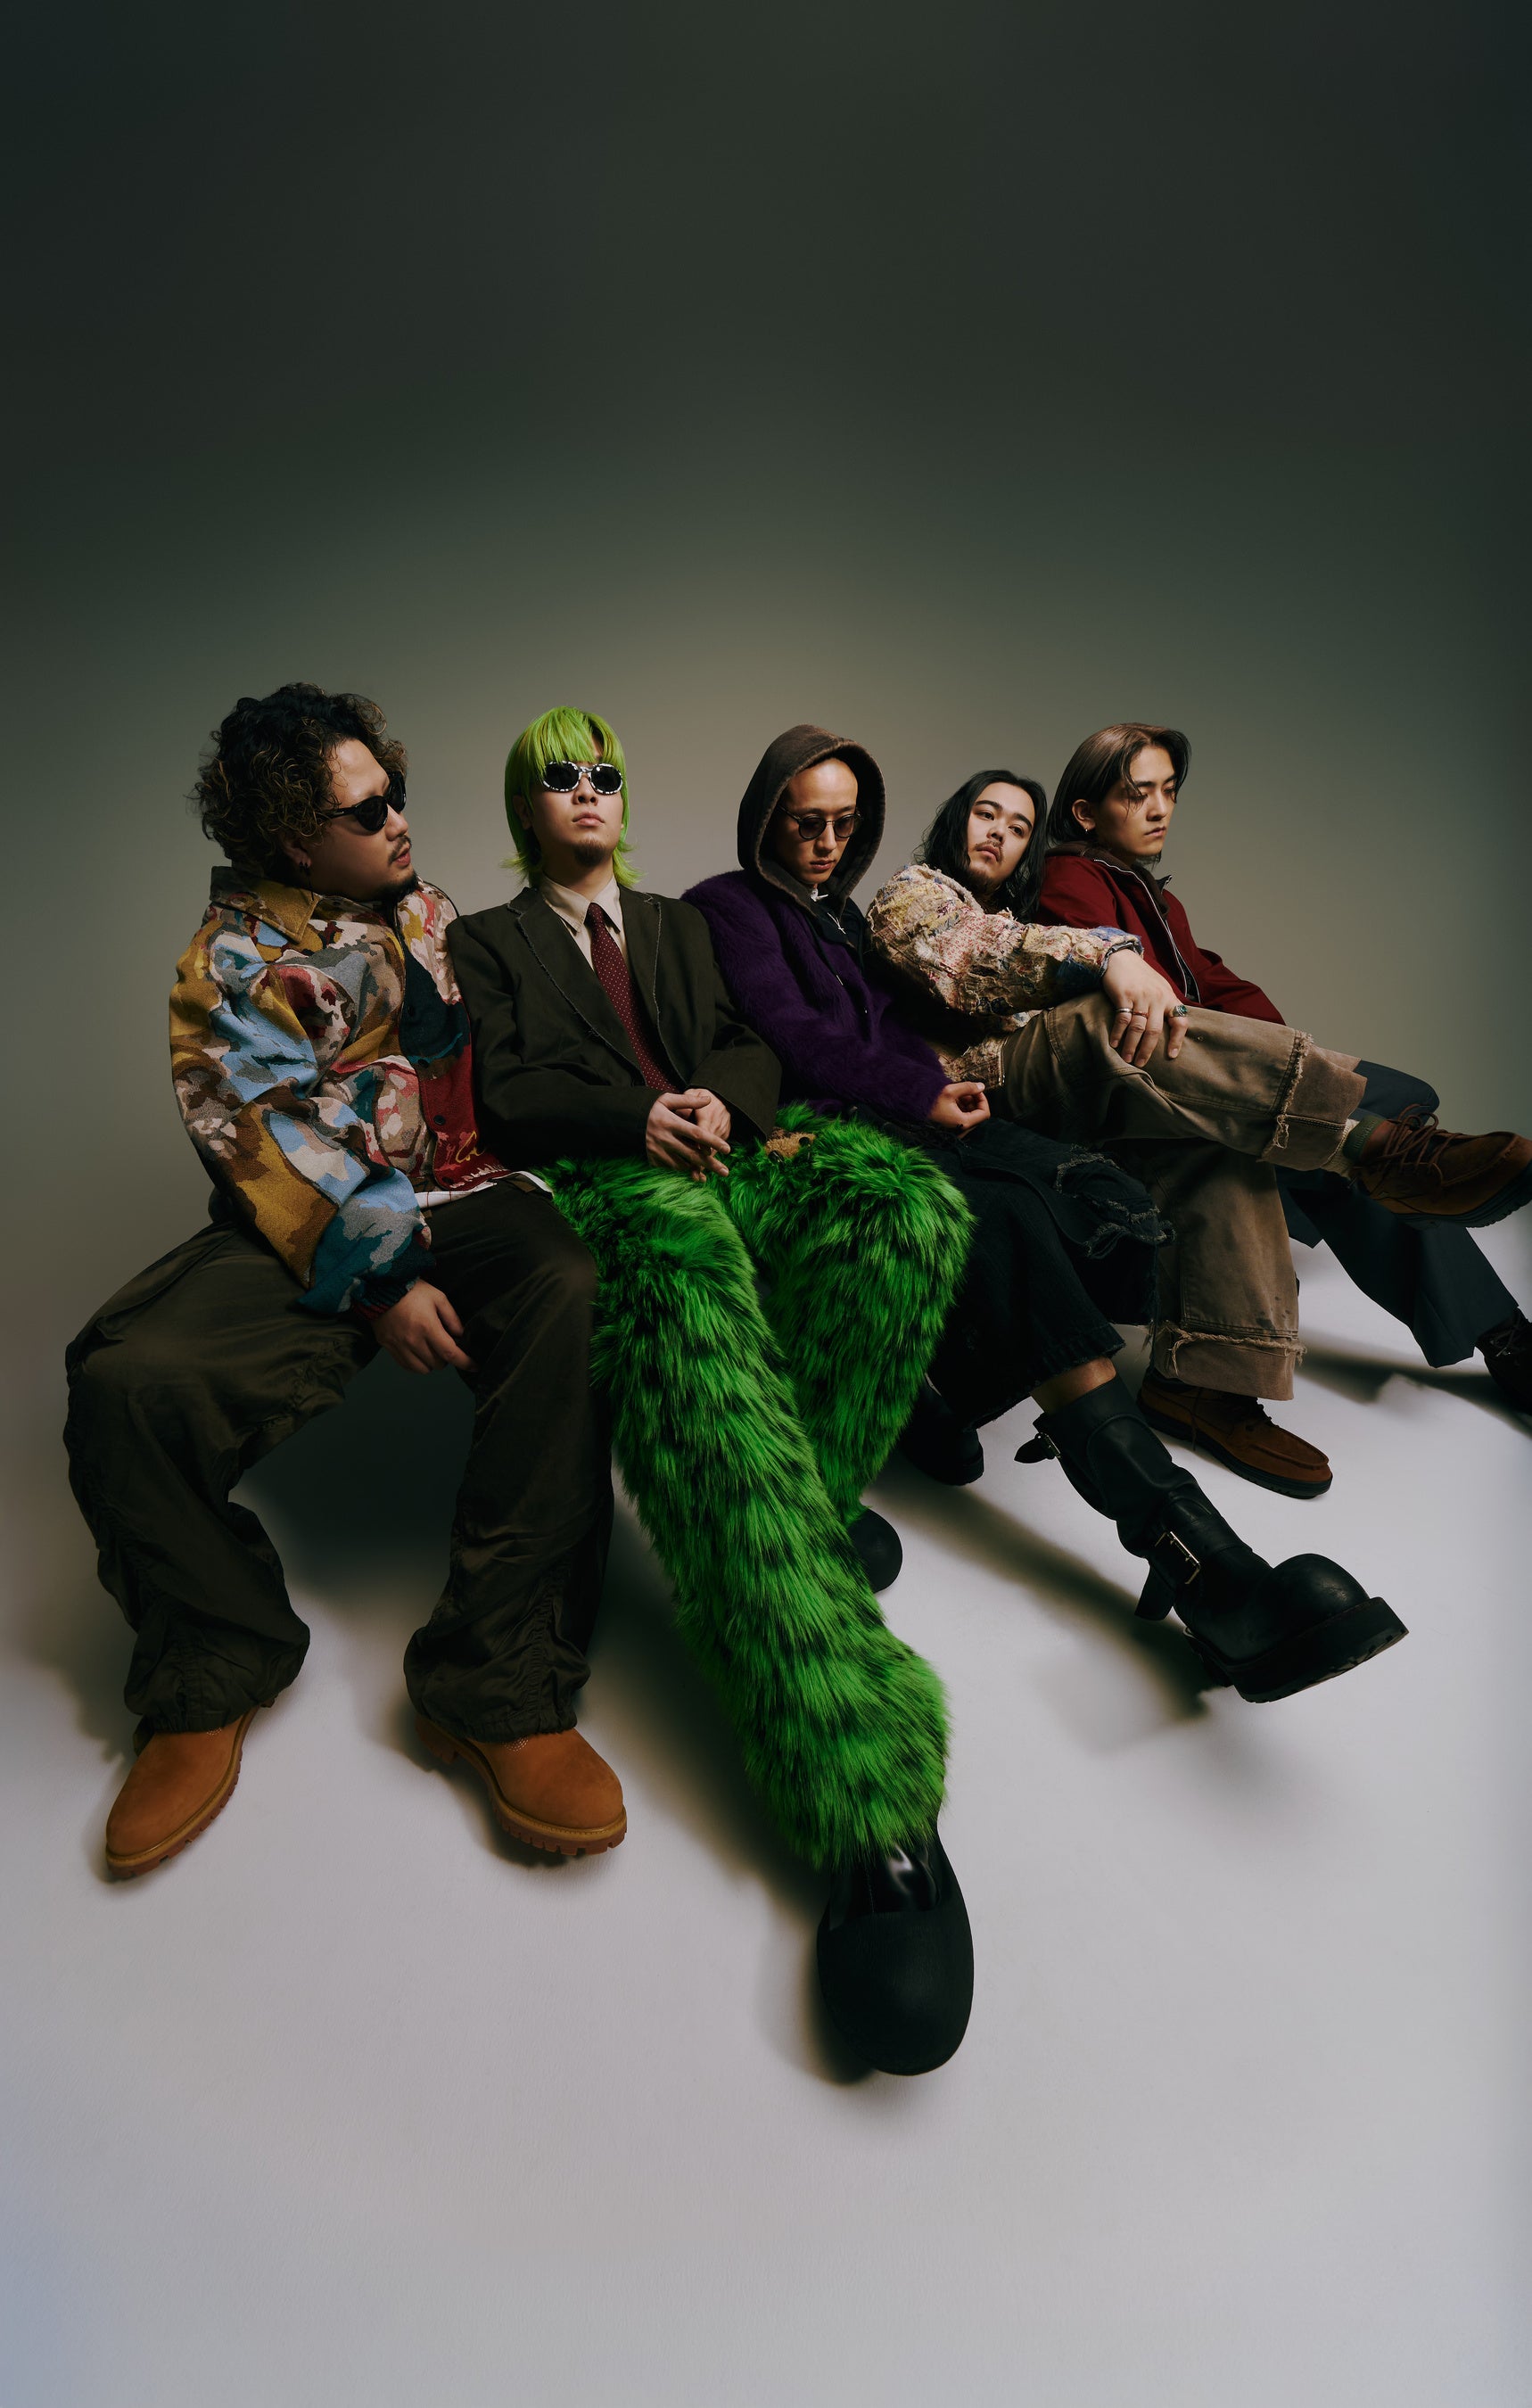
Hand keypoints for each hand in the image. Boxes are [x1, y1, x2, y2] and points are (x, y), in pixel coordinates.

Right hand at [372, 1280, 474, 1373]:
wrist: (380, 1287)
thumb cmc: (412, 1290)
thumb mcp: (438, 1297)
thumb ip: (452, 1318)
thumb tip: (461, 1335)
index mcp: (427, 1327)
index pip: (450, 1353)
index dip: (465, 1362)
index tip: (474, 1366)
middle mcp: (413, 1340)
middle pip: (438, 1363)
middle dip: (446, 1357)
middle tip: (444, 1345)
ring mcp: (399, 1346)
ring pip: (422, 1369)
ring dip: (431, 1362)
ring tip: (431, 1349)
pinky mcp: (388, 1347)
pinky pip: (407, 1366)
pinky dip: (416, 1363)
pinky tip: (418, 1352)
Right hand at [646, 1089, 731, 1177]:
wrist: (627, 1121)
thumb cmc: (652, 1109)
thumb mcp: (667, 1100)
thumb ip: (688, 1100)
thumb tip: (709, 1100)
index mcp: (670, 1122)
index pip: (696, 1133)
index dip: (713, 1142)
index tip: (728, 1149)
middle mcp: (664, 1138)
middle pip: (692, 1154)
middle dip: (710, 1164)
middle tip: (725, 1172)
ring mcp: (657, 1151)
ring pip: (682, 1164)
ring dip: (697, 1169)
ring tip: (711, 1172)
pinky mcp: (652, 1160)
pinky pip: (671, 1168)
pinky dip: (683, 1170)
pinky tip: (693, 1172)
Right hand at [927, 1080, 989, 1132]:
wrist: (912, 1109)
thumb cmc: (929, 1102)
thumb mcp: (950, 1090)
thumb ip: (969, 1087)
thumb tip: (981, 1086)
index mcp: (963, 1123)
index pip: (984, 1113)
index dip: (983, 1100)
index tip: (976, 1090)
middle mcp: (960, 1130)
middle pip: (977, 1115)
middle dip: (974, 1101)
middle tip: (966, 1091)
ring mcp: (955, 1132)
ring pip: (970, 1117)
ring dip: (967, 1105)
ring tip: (957, 1095)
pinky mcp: (949, 1130)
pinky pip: (961, 1120)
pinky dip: (961, 1110)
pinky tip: (953, 1101)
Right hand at [1101, 952, 1186, 1066]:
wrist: (1120, 957)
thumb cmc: (1140, 975)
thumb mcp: (1159, 987)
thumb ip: (1164, 1004)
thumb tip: (1171, 1025)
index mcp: (1169, 997)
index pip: (1180, 1021)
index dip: (1177, 1040)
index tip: (1171, 1056)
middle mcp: (1157, 998)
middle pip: (1155, 1030)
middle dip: (1148, 1050)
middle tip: (1141, 1063)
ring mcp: (1141, 996)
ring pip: (1138, 1028)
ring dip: (1132, 1045)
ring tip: (1128, 1058)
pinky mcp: (1124, 995)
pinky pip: (1122, 1019)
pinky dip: (1118, 1033)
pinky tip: (1115, 1043)